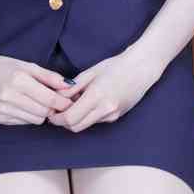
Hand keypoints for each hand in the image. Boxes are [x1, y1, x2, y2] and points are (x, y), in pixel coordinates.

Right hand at [0, 50, 74, 124]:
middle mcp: (9, 96)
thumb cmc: (5, 67)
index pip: (49, 99)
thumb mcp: (28, 66)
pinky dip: (28, 116)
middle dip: (53, 108)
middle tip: (54, 101)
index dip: (63, 103)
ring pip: (36, 120)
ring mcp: (3, 109)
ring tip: (37, 102)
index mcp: (18, 80)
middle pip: (44, 112)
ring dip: (41, 113)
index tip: (70, 102)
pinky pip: (24, 122)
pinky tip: (23, 105)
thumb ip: (49, 77)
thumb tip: (70, 86)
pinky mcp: (0, 118)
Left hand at [47, 46, 162, 131]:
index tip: (51, 111)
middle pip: (75, 127)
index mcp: (97, 96)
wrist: (142, 68)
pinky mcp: (116, 117)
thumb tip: (57, 97)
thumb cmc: (116, 66)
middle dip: (64, 122)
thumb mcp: (91, 73)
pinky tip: (88, 103)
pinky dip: (87, 116)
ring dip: (75, 119)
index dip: (57, 118)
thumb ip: (73, 87)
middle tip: (58, 110)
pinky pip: (95, 121)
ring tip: (74, 103)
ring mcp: (112, 115)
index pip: (70, 118)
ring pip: (85, 125)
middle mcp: (105, 110)